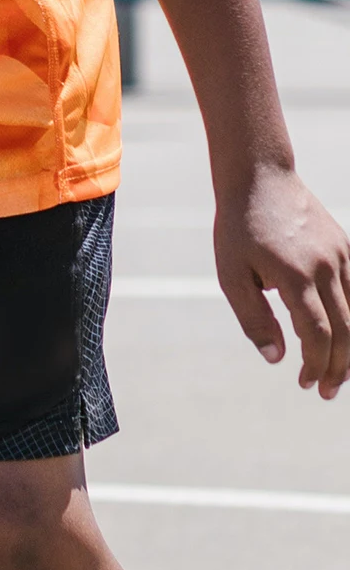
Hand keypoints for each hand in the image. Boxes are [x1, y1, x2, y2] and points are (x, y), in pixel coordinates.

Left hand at [215, 165, 349, 398]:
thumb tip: (276, 359)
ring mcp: (342, 256)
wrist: (260, 179)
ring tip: (337, 372)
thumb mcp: (231, 275)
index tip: (306, 383)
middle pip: (346, 330)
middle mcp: (326, 266)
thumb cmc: (238, 229)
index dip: (316, 363)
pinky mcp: (346, 248)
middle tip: (326, 391)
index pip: (318, 333)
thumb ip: (253, 318)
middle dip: (339, 366)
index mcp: (295, 275)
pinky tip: (341, 337)